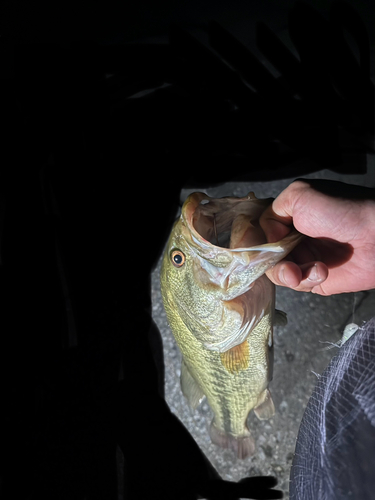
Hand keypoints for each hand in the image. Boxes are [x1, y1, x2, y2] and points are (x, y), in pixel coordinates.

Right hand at [259, 179, 374, 294]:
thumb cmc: (343, 210)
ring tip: (299, 272)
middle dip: (269, 260)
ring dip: (286, 272)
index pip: (259, 228)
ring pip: (276, 270)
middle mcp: (293, 235)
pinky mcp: (314, 277)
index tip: (252, 246)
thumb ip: (272, 212)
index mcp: (289, 214)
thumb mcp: (300, 194)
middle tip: (282, 262)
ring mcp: (303, 257)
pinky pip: (295, 283)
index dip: (253, 239)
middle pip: (263, 253)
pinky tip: (321, 271)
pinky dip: (304, 279)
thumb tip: (269, 239)